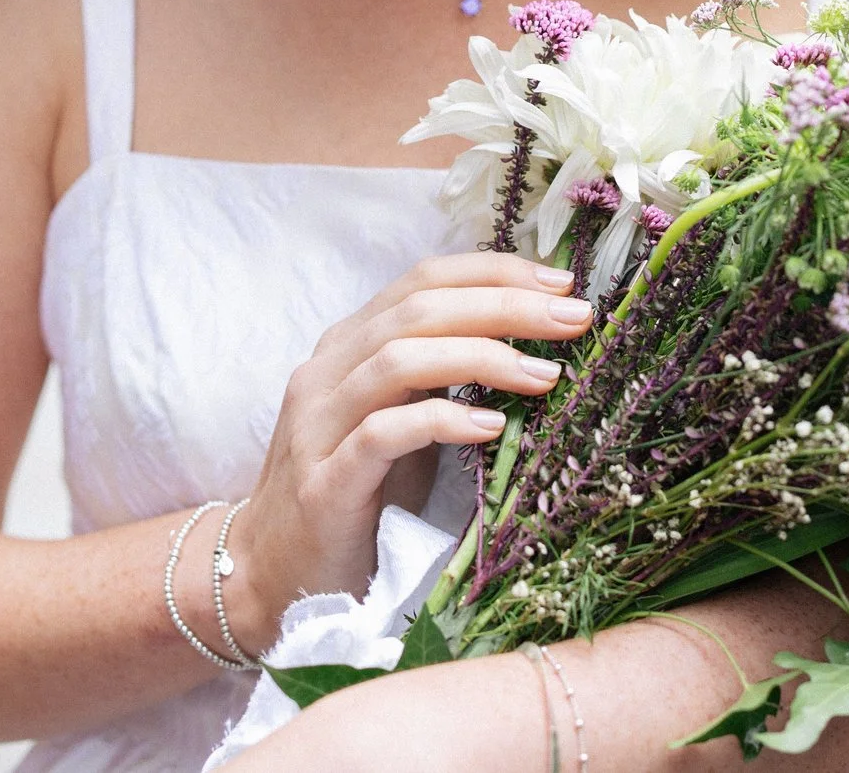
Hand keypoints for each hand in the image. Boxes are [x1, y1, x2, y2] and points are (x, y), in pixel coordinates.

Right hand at [221, 252, 588, 652]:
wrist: (274, 575)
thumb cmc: (356, 498)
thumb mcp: (403, 424)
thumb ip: (441, 379)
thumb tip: (533, 347)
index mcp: (349, 347)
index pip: (423, 282)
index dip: (493, 273)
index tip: (562, 284)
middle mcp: (329, 372)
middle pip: (418, 309)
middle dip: (503, 305)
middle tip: (573, 319)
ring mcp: (319, 423)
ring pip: (399, 358)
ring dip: (482, 356)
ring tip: (546, 376)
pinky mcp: (325, 481)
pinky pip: (384, 433)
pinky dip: (443, 421)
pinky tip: (492, 427)